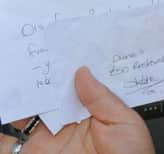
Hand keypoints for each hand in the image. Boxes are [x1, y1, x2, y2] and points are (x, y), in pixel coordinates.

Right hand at [0, 67, 154, 153]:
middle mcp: (68, 126)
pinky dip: (8, 120)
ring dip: (24, 93)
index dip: (69, 69)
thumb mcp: (126, 124)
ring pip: (28, 111)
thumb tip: (84, 72)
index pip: (77, 87)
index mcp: (94, 116)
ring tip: (22, 72)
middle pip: (49, 95)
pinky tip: (12, 101)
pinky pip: (11, 137)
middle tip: (37, 54)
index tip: (62, 48)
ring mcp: (46, 141)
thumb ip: (104, 98)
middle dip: (43, 76)